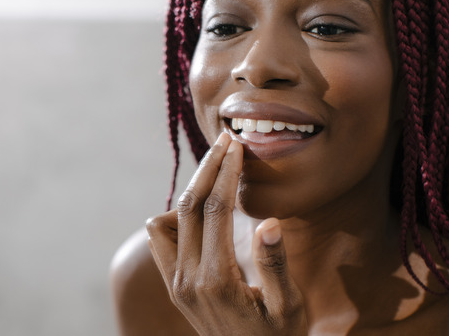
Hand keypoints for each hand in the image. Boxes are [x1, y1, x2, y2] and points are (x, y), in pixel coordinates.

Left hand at [146, 132, 307, 334]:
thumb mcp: (288, 307)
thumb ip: (276, 265)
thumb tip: (269, 222)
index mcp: (217, 279)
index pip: (216, 209)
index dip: (227, 173)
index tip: (236, 145)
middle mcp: (187, 278)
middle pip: (188, 206)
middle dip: (207, 169)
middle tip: (225, 141)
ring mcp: (175, 282)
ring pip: (166, 220)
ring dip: (190, 191)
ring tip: (216, 172)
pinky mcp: (173, 285)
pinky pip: (160, 240)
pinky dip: (174, 217)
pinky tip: (199, 210)